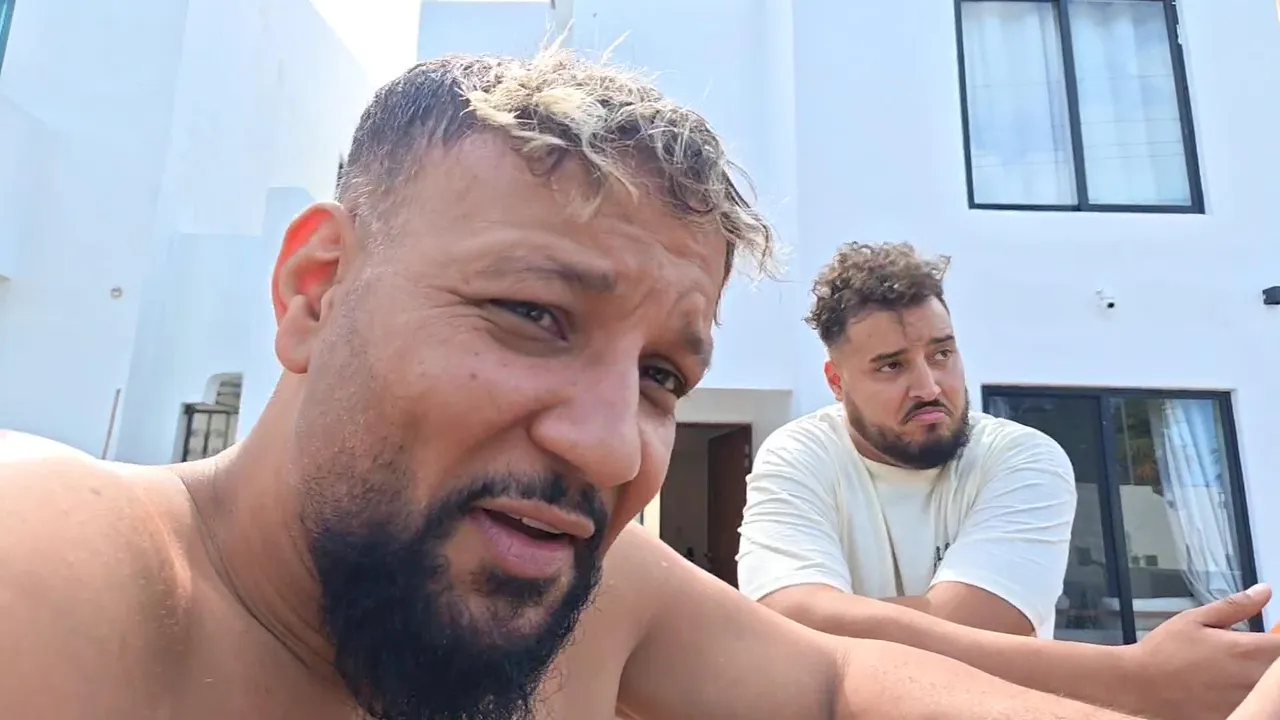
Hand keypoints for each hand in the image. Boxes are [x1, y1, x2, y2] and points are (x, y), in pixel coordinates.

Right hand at [1125, 584, 1279, 719]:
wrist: (1139, 685)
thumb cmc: (1164, 649)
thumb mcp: (1195, 619)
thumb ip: (1235, 606)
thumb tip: (1265, 591)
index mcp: (1247, 649)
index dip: (1279, 639)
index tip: (1269, 637)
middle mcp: (1254, 678)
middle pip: (1279, 672)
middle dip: (1270, 659)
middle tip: (1246, 654)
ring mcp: (1247, 701)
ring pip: (1270, 691)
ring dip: (1261, 679)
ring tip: (1230, 670)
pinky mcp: (1237, 714)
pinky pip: (1255, 706)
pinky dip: (1248, 696)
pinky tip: (1223, 688)